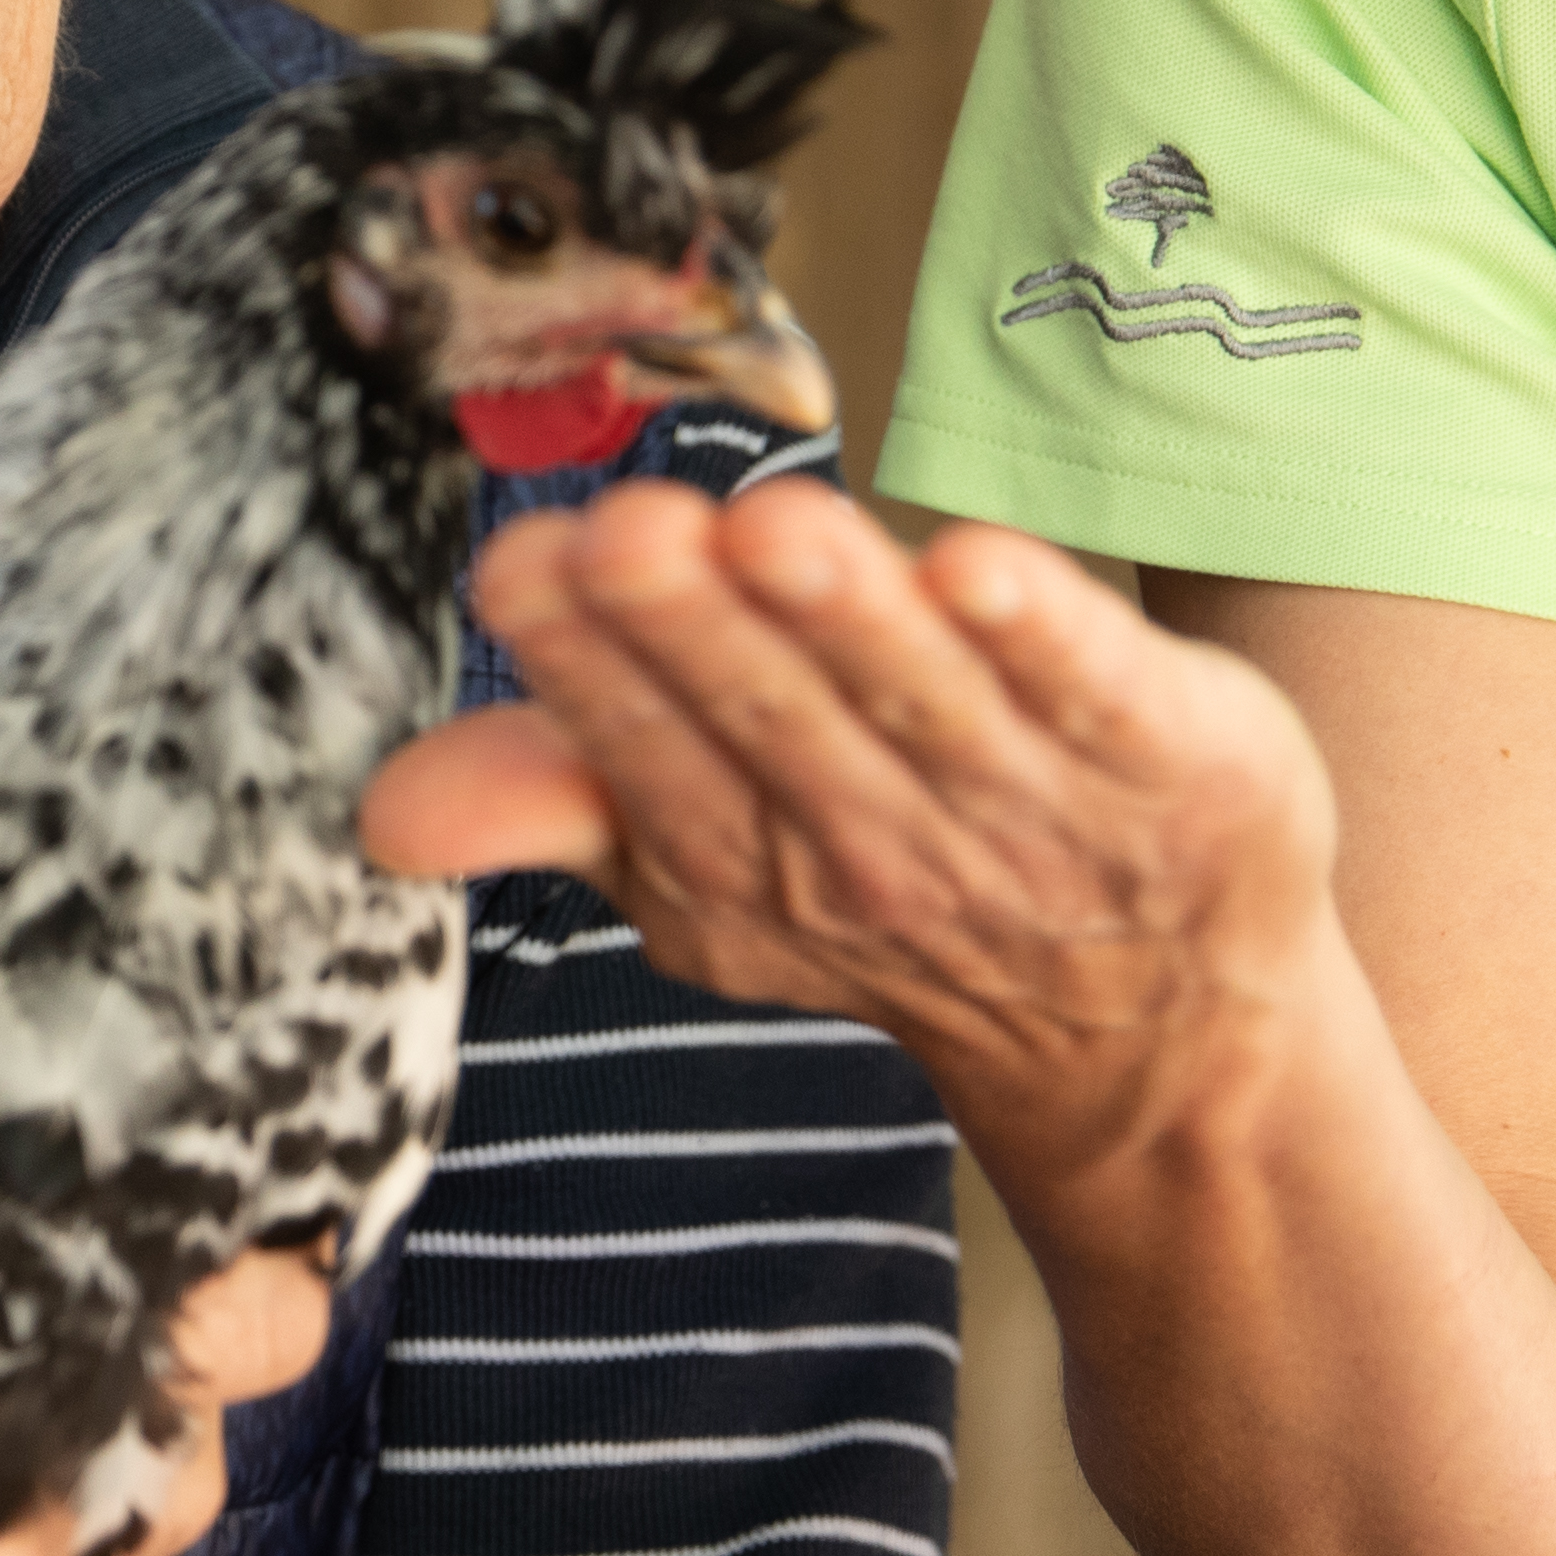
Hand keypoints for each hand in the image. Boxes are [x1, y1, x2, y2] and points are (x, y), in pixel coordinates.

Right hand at [361, 480, 1346, 1164]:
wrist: (1158, 1024)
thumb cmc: (897, 883)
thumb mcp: (708, 866)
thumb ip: (561, 802)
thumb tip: (380, 812)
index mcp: (743, 860)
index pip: (649, 756)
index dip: (589, 663)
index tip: (529, 565)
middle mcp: (878, 844)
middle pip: (777, 719)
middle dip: (702, 629)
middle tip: (635, 532)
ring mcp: (1034, 811)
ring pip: (925, 702)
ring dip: (854, 622)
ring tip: (782, 531)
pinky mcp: (1176, 766)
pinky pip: (1102, 695)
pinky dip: (1050, 642)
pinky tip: (985, 567)